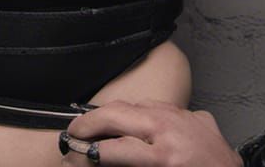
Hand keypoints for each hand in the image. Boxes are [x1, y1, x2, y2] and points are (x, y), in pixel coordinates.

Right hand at [62, 100, 241, 166]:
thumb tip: (102, 160)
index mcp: (164, 157)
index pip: (113, 149)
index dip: (88, 154)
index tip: (72, 157)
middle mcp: (171, 130)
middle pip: (118, 113)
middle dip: (90, 122)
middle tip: (72, 132)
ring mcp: (182, 117)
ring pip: (135, 104)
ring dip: (111, 113)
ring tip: (92, 124)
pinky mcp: (193, 114)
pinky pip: (158, 107)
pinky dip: (137, 113)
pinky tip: (128, 122)